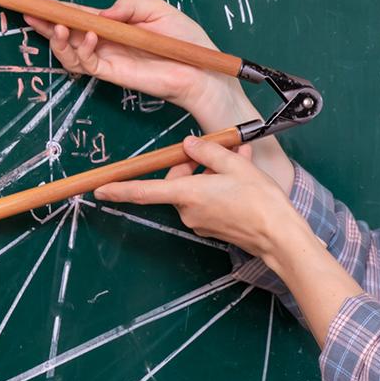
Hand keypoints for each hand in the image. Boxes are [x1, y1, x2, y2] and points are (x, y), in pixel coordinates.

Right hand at [23, 0, 242, 118]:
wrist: (202, 69)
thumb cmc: (185, 39)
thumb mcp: (157, 9)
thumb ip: (128, 6)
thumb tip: (100, 13)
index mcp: (115, 26)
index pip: (80, 17)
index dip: (59, 10)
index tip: (38, 3)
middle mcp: (106, 43)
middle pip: (67, 35)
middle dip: (47, 25)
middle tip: (30, 15)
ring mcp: (108, 59)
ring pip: (71, 54)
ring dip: (59, 40)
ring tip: (58, 27)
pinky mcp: (115, 74)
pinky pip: (89, 64)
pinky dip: (81, 50)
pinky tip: (88, 36)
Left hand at [94, 135, 302, 259]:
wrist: (279, 235)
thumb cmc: (259, 201)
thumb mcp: (235, 164)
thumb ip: (208, 151)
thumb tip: (188, 145)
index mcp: (188, 193)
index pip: (144, 191)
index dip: (120, 190)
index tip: (100, 191)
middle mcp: (188, 211)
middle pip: (176, 182)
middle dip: (193, 165)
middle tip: (219, 153)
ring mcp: (199, 222)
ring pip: (194, 190)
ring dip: (209, 175)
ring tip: (238, 164)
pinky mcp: (211, 228)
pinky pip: (206, 202)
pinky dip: (217, 189)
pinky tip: (240, 182)